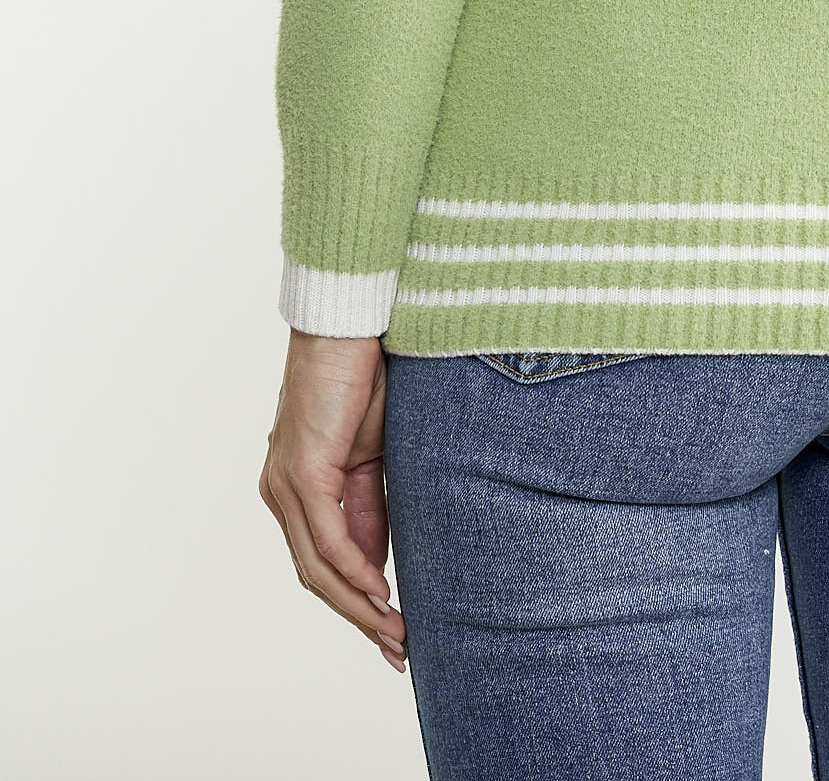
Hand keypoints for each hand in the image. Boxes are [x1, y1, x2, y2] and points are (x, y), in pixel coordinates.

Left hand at [259, 330, 407, 672]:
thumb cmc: (362, 377)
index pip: (325, 561)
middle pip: (316, 575)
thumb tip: (383, 559)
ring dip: (358, 605)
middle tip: (396, 652)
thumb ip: (373, 504)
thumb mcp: (376, 453)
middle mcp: (282, 494)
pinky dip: (354, 569)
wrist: (348, 325)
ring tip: (395, 633)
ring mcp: (287, 486)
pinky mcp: (303, 473)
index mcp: (298, 490)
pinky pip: (326, 537)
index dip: (359, 600)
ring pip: (318, 566)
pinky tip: (379, 591)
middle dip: (358, 617)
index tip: (394, 631)